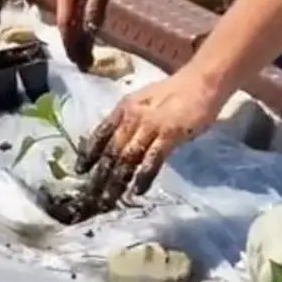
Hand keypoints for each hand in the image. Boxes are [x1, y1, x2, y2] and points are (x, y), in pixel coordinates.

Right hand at [56, 0, 128, 69]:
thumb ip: (95, 8)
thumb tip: (89, 31)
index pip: (64, 23)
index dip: (69, 42)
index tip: (77, 59)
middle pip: (67, 27)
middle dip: (73, 47)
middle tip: (83, 67)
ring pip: (75, 25)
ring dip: (80, 43)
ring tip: (88, 61)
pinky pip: (84, 20)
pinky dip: (87, 34)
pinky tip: (92, 44)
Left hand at [75, 69, 225, 210]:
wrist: (202, 81)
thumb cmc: (176, 92)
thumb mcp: (144, 101)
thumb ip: (131, 119)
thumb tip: (118, 139)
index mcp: (123, 108)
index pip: (100, 133)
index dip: (89, 153)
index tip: (80, 170)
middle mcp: (131, 118)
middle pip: (111, 151)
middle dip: (99, 176)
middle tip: (90, 196)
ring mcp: (150, 127)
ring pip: (127, 158)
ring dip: (116, 182)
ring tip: (108, 200)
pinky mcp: (169, 135)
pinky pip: (152, 160)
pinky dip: (143, 177)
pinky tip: (137, 190)